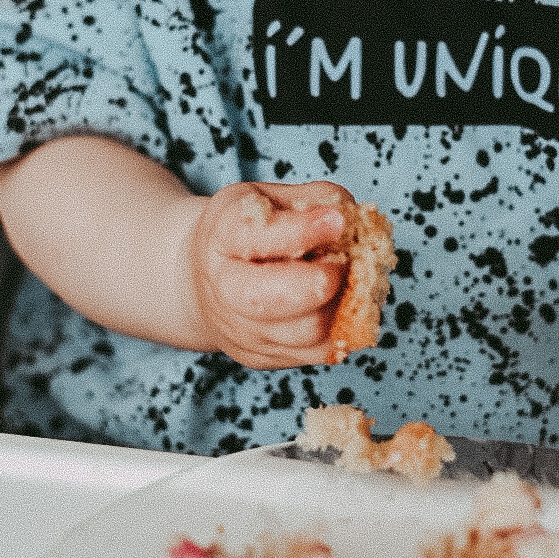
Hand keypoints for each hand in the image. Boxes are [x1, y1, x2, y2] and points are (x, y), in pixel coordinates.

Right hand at [185, 181, 351, 367]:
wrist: (208, 281)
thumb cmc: (251, 232)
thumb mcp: (271, 199)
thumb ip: (313, 200)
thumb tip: (350, 219)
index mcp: (221, 238)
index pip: (253, 236)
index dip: (300, 230)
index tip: (336, 221)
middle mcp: (222, 290)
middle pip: (264, 300)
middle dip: (316, 282)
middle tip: (342, 263)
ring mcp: (241, 332)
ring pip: (304, 331)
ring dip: (339, 303)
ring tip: (345, 279)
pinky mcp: (264, 358)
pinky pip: (319, 351)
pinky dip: (342, 326)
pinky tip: (341, 303)